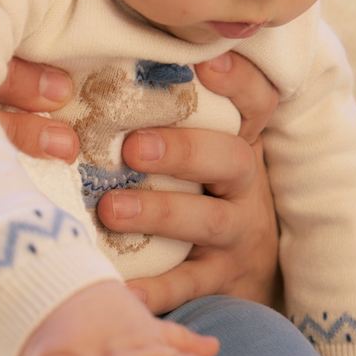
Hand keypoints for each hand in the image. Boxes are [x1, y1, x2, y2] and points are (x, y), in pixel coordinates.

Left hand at [98, 51, 281, 312]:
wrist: (240, 279)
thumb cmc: (199, 196)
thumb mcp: (201, 155)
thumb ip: (172, 117)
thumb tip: (99, 66)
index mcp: (238, 145)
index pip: (256, 105)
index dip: (240, 83)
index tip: (206, 64)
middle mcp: (245, 188)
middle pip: (232, 160)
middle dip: (184, 150)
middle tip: (134, 148)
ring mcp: (237, 236)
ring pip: (209, 220)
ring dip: (160, 212)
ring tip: (110, 210)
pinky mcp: (221, 281)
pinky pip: (189, 284)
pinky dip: (157, 289)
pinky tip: (124, 291)